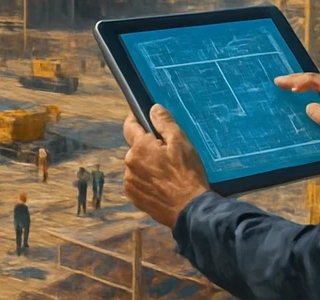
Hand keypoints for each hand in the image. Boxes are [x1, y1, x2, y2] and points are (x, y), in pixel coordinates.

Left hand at [122, 105, 209, 229]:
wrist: (190, 210)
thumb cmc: (187, 174)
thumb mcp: (180, 143)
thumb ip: (164, 123)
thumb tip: (153, 109)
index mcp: (139, 148)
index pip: (129, 125)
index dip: (136, 118)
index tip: (142, 116)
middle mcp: (129, 163)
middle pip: (135, 147)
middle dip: (147, 146)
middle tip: (167, 153)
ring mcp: (130, 182)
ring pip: (136, 165)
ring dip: (146, 164)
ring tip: (166, 172)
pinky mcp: (134, 197)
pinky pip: (137, 181)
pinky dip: (146, 179)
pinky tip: (162, 184)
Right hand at [276, 72, 319, 153]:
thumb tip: (308, 108)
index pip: (317, 81)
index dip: (298, 82)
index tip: (281, 83)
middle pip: (317, 81)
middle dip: (298, 82)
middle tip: (278, 82)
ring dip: (305, 88)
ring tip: (285, 87)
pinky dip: (313, 94)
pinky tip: (301, 97)